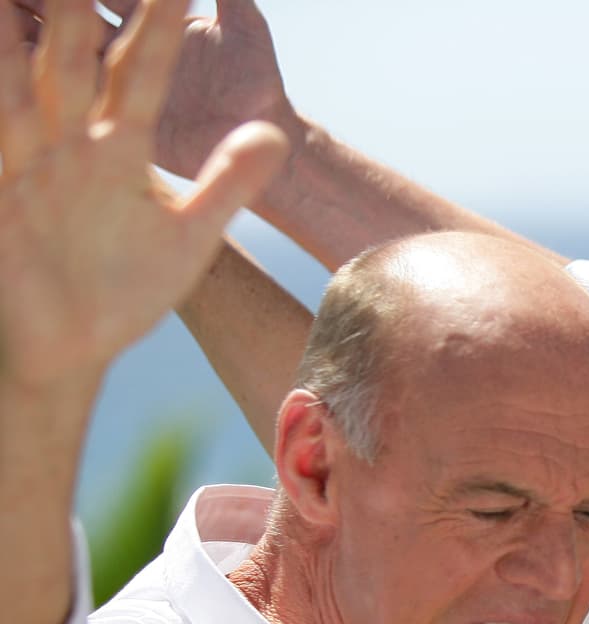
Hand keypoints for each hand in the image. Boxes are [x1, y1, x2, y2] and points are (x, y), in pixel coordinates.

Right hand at [0, 0, 287, 387]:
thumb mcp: (192, 234)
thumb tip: (277, 136)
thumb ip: (229, 181)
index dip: (158, 25)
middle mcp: (74, 140)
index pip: (144, 71)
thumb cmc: (132, 286)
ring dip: (22, 35)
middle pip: (76, 57)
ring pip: (24, 79)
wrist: (77, 339)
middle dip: (76, 9)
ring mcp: (33, 160)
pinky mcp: (2, 187)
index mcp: (124, 144)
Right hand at [13, 0, 294, 179]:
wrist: (267, 142)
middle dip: (41, 0)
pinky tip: (14, 57)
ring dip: (29, 28)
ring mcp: (113, 80)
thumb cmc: (258, 81)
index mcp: (148, 16)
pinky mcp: (114, 119)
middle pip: (67, 10)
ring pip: (56, 47)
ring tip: (5, 15)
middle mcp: (122, 43)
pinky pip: (69, 96)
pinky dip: (38, 75)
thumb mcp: (243, 24)